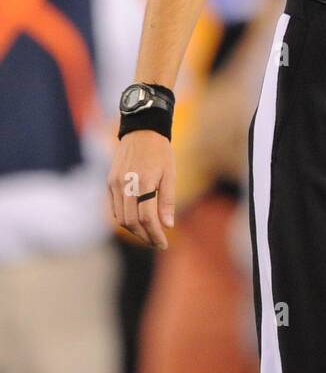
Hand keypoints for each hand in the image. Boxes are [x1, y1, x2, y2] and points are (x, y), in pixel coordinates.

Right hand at [107, 130, 175, 249]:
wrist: (141, 129)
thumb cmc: (160, 151)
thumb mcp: (170, 173)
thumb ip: (167, 200)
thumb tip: (168, 225)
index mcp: (143, 182)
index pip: (146, 218)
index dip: (155, 234)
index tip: (164, 244)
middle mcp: (125, 184)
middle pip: (131, 222)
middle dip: (144, 236)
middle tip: (157, 242)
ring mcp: (114, 183)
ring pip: (120, 218)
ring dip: (134, 230)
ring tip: (149, 234)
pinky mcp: (109, 181)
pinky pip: (114, 207)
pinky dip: (125, 218)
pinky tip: (137, 221)